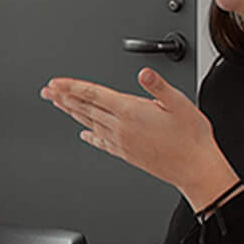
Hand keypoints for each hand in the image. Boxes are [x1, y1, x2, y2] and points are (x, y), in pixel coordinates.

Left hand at [39, 69, 237, 205]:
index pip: (94, 94)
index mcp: (131, 111)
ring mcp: (122, 142)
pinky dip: (90, 135)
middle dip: (64, 97)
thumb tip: (144, 73)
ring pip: (90, 123)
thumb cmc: (192, 138)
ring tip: (59, 105)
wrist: (196, 169)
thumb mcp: (180, 103)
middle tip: (47, 91)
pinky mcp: (126, 153)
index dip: (72, 87)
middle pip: (85, 108)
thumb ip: (159, 86)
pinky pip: (101, 142)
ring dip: (72, 112)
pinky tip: (84, 134)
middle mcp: (121, 127)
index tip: (56, 82)